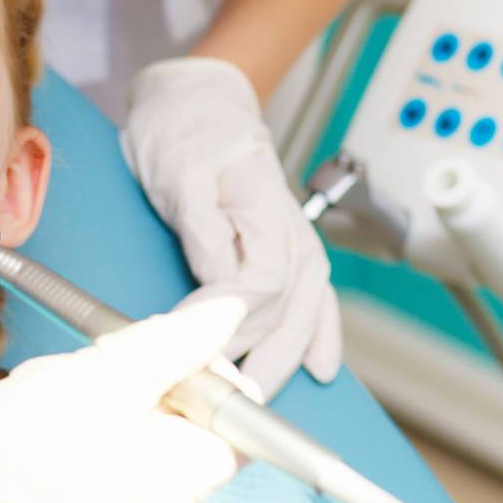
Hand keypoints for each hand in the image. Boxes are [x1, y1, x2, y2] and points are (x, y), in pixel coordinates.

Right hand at [0, 299, 245, 502]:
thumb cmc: (4, 452)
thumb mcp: (94, 376)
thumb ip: (169, 346)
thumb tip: (233, 316)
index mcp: (175, 487)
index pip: (233, 428)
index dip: (199, 381)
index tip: (148, 358)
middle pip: (175, 445)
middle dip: (137, 401)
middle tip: (76, 381)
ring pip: (126, 467)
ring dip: (97, 431)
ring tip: (35, 419)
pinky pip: (88, 501)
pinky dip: (67, 470)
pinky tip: (19, 456)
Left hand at [121, 56, 341, 396]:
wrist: (197, 100)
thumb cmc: (181, 130)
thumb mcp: (180, 171)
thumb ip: (203, 228)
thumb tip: (220, 282)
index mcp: (264, 212)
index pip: (256, 288)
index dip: (224, 326)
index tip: (188, 350)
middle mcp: (290, 232)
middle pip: (283, 312)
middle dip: (253, 359)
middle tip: (217, 399)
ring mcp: (294, 240)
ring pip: (302, 313)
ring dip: (284, 360)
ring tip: (261, 402)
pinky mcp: (287, 247)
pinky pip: (315, 298)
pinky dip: (321, 335)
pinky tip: (322, 367)